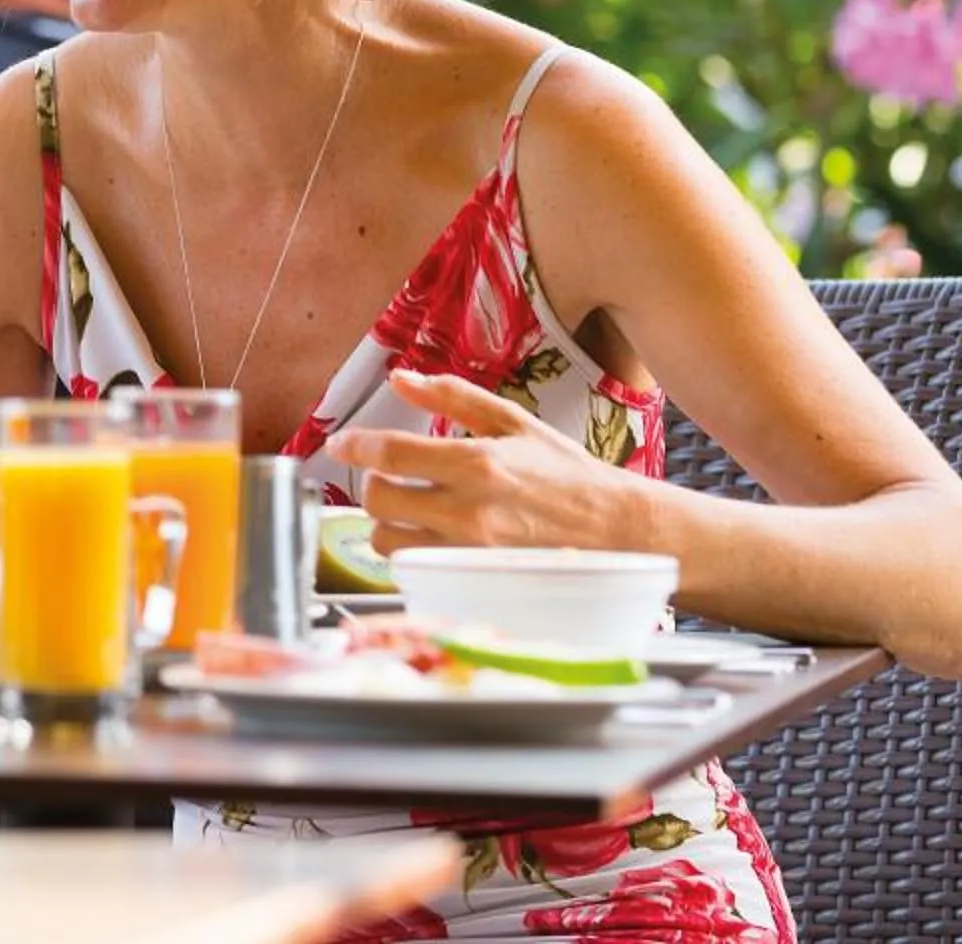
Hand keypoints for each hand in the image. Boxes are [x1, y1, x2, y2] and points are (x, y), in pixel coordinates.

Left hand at [323, 370, 653, 556]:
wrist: (622, 532)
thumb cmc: (570, 475)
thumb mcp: (515, 422)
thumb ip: (452, 396)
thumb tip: (400, 378)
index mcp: (478, 463)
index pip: (391, 455)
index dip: (354, 448)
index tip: (339, 445)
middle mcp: (470, 511)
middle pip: (379, 502)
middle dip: (374, 487)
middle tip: (390, 480)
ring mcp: (472, 553)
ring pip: (389, 543)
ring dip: (388, 525)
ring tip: (410, 513)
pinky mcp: (477, 583)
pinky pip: (418, 571)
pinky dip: (413, 555)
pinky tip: (429, 540)